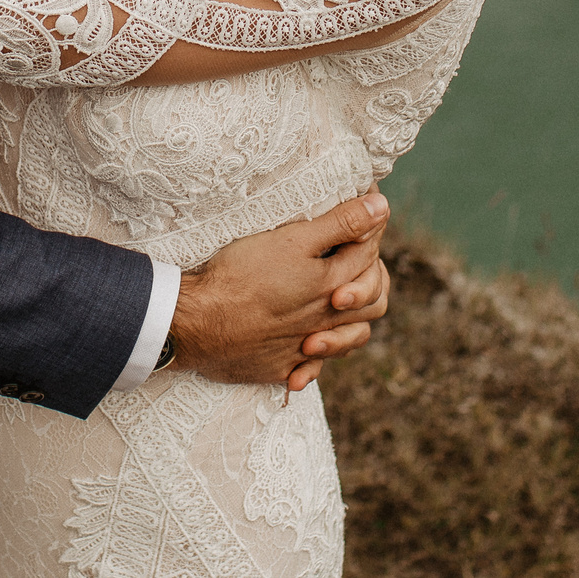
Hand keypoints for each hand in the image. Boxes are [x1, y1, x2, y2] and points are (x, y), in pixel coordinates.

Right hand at [167, 193, 393, 391]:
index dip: (367, 227)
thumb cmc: (241, 275)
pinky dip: (312, 361)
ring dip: (350, 321)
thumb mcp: (292, 240)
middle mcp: (326, 322)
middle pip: (372, 302)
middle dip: (371, 276)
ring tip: (339, 303)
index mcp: (332, 286)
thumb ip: (340, 225)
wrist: (197, 323)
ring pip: (348, 338)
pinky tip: (304, 349)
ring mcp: (303, 350)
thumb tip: (381, 207)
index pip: (368, 255)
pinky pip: (309, 369)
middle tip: (356, 255)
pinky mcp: (278, 368)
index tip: (360, 209)